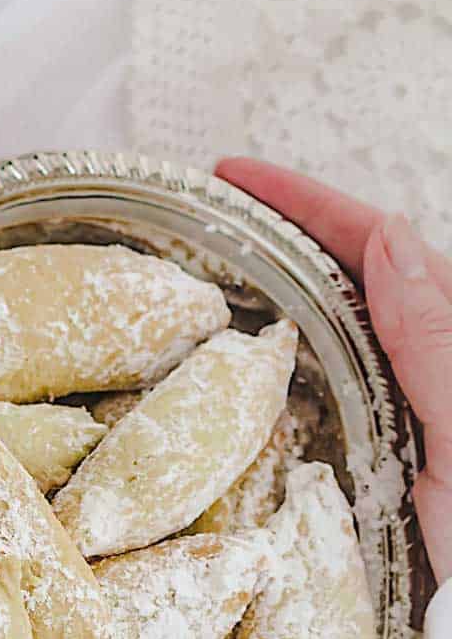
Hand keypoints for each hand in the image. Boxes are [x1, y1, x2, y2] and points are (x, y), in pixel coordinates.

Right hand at [215, 159, 451, 585]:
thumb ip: (431, 336)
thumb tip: (385, 235)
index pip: (381, 245)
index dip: (309, 203)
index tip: (234, 175)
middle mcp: (434, 364)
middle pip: (358, 276)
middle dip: (287, 238)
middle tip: (208, 219)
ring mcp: (411, 412)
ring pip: (342, 332)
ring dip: (285, 297)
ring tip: (215, 276)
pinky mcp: (390, 462)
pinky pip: (335, 393)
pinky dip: (293, 364)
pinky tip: (254, 364)